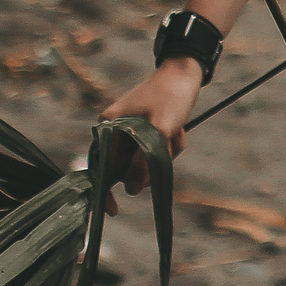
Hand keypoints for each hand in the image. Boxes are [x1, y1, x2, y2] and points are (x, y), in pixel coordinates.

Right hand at [98, 58, 201, 215]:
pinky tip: (178, 131)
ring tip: (175, 134)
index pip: (100, 167)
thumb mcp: (158, 132)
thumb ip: (143, 162)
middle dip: (150, 164)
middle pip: (126, 168)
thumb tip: (130, 190)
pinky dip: (168, 147)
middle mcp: (114, 131)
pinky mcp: (145, 133)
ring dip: (164, 154)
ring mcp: (130, 133)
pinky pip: (155, 153)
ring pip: (144, 163)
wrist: (185, 75)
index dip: (105, 190)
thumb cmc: (169, 98)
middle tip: (168, 144)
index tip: (114, 209)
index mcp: (108, 127)